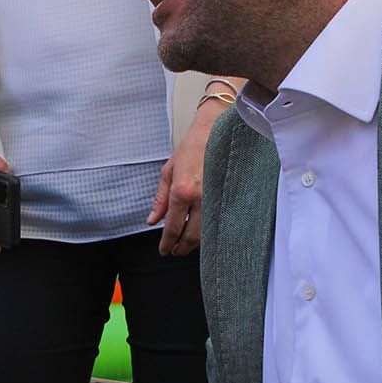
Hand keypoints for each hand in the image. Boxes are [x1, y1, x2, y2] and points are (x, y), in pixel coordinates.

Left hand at [150, 107, 215, 255]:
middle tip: (174, 252)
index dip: (167, 243)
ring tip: (186, 244)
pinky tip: (203, 233)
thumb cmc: (191, 148)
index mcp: (182, 191)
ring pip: (208, 233)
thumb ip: (160, 199)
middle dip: (181, 248)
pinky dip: (210, 232)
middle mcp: (200, 198)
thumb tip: (152, 220)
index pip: (173, 227)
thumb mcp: (168, 171)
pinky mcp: (229, 196)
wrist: (215, 131)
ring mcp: (217, 198)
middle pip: (191, 236)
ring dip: (196, 243)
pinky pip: (219, 222)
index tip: (164, 250)